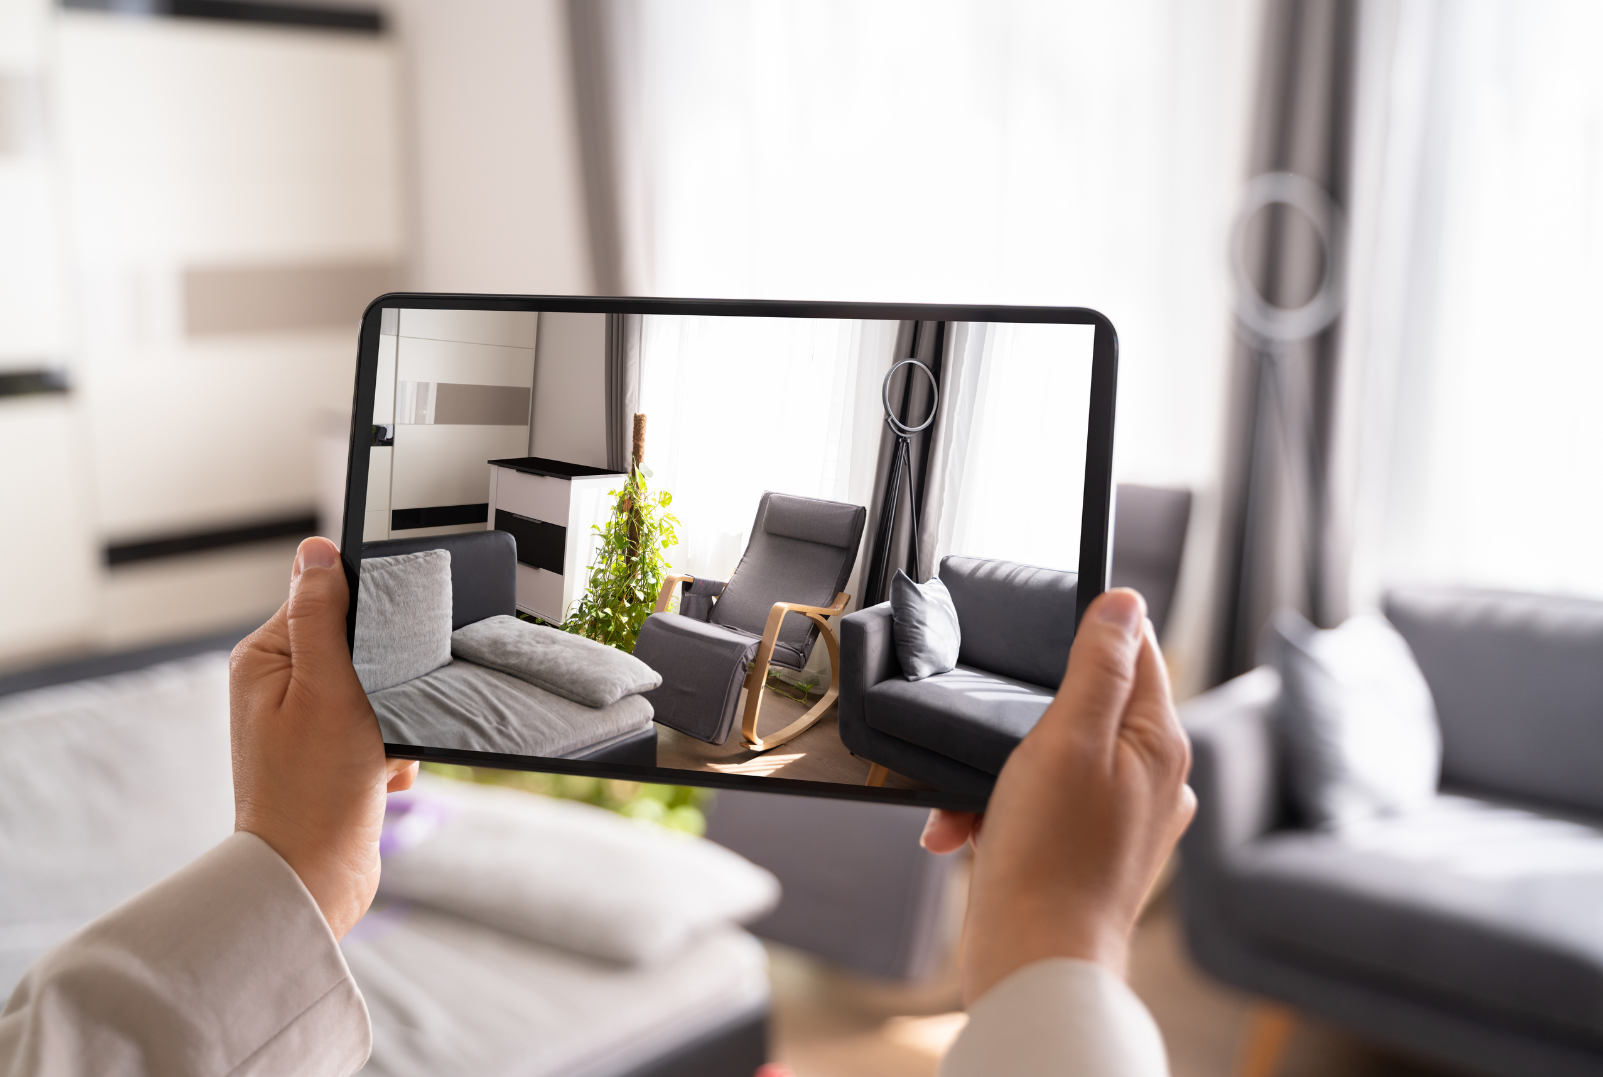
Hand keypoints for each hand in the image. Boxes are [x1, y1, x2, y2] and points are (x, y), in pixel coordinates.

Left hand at [229, 536, 416, 937]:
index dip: (365, 626)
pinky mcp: (330, 756)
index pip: (326, 603)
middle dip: (387, 681)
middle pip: (358, 648)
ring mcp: (304, 724)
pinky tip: (381, 777)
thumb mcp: (326, 688)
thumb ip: (322, 616)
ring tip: (377, 755)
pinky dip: (393, 751)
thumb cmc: (315, 790)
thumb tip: (316, 551)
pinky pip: (381, 730)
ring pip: (379, 691)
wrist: (315, 879)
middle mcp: (277, 688)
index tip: (380, 657)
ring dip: (395, 721)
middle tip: (378, 714)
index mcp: (264, 660)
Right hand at [921, 588, 1194, 1004]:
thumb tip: (1125, 604)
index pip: (1137, 654)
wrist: (1035, 963)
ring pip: (1053, 761)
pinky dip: (998, 813)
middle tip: (994, 740)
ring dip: (999, 773)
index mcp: (1160, 745)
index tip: (1043, 635)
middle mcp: (1152, 781)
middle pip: (1085, 708)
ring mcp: (1121, 822)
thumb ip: (1098, 667)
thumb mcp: (1068, 738)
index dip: (1090, 634)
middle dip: (1023, 720)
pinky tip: (966, 833)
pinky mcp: (1087, 856)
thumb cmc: (1052, 856)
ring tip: (970, 804)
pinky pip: (1039, 809)